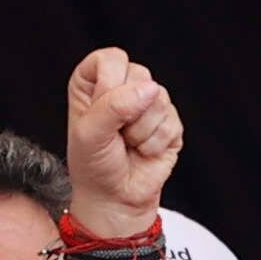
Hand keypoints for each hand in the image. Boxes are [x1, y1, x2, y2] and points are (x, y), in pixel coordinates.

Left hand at [63, 48, 182, 239]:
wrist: (115, 200)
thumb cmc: (94, 166)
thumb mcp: (89, 133)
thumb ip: (114, 105)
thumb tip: (151, 89)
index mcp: (95, 81)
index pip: (111, 59)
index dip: (109, 86)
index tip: (99, 112)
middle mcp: (123, 86)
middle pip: (139, 74)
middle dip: (127, 111)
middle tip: (115, 133)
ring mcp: (149, 103)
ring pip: (158, 98)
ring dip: (141, 131)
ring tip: (129, 144)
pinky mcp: (169, 122)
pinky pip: (171, 121)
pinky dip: (155, 144)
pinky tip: (144, 151)